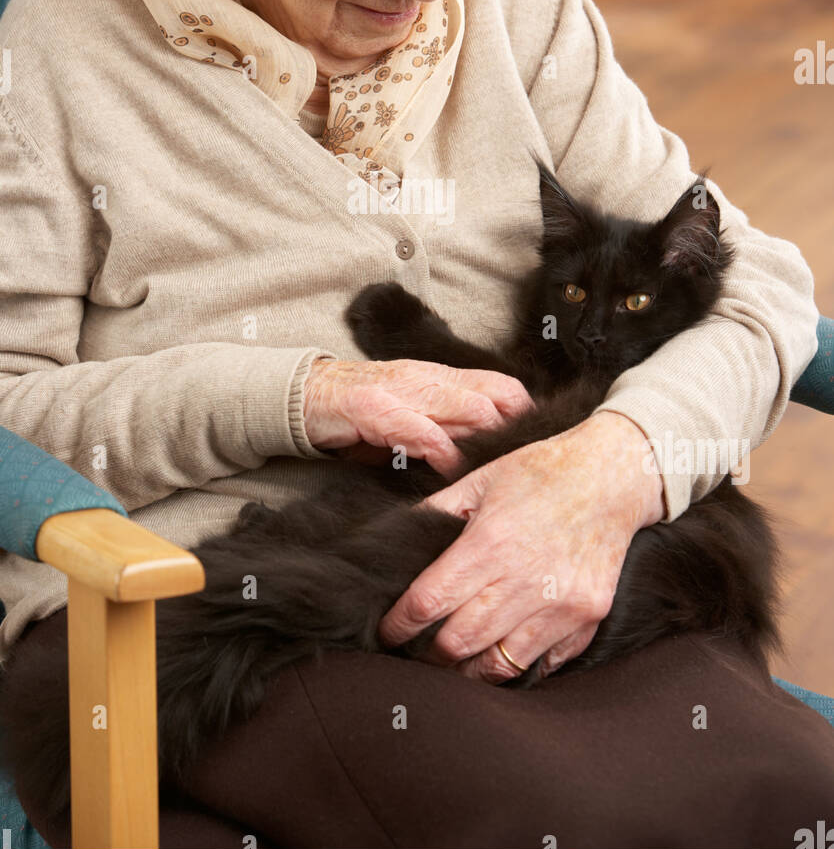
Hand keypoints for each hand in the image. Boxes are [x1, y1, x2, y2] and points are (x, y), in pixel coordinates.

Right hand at [302, 356, 532, 478]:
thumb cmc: (360, 410)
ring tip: (503, 470)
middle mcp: (429, 379)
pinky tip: (454, 472)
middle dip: (518, 431)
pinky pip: (422, 431)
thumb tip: (481, 454)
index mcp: (440, 377)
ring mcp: (404, 391)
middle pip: (495, 398)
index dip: (526, 413)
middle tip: (532, 463)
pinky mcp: (377, 409)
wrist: (305, 396)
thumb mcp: (411, 412)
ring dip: (489, 442)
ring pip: (468, 409)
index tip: (542, 443)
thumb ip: (445, 426)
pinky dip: (444, 452)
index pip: (500, 386)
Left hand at [377, 410, 664, 677]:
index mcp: (489, 543)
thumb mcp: (481, 479)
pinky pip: (544, 664)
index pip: (428, 602)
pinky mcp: (587, 617)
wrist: (613, 475)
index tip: (389, 632)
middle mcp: (524, 580)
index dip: (400, 625)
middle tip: (418, 653)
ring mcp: (560, 604)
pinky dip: (519, 666)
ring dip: (470, 672)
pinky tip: (501, 657)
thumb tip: (392, 536)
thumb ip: (435, 512)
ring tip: (455, 667)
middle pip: (458, 643)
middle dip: (430, 655)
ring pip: (499, 664)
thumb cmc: (543, 472)